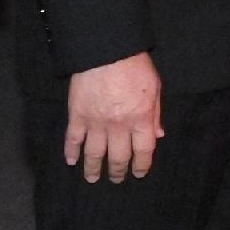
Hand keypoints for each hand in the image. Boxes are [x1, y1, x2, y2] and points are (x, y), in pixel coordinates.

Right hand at [64, 51, 161, 182]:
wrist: (106, 49)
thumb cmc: (134, 65)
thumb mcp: (154, 87)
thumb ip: (155, 113)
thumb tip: (157, 136)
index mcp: (141, 118)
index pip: (143, 151)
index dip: (142, 165)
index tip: (139, 173)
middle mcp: (118, 125)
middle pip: (119, 157)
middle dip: (118, 172)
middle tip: (117, 180)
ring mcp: (96, 122)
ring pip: (94, 154)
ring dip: (93, 169)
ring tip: (93, 178)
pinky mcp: (77, 115)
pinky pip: (73, 139)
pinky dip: (71, 152)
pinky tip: (71, 161)